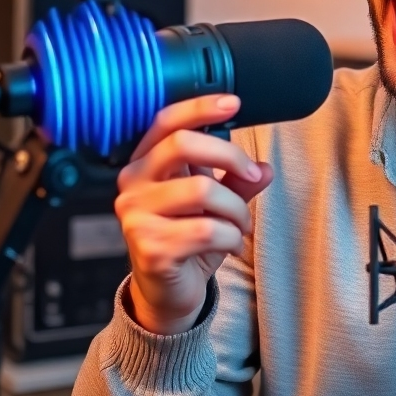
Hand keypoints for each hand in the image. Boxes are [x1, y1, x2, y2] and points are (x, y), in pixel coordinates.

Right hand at [114, 94, 272, 334]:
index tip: (234, 103)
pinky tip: (230, 245)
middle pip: (183, 145)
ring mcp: (136, 217)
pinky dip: (232, 237)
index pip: (166, 122)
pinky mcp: (149, 248)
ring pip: (203, 191)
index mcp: (145, 164)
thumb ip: (238, 180)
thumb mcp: (218, 203)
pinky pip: (207, 230)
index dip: (199, 107)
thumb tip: (263, 167)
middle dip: (230, 156)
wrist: (169, 292)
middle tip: (250, 173)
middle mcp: (132, 185)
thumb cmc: (188, 239)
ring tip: (239, 225)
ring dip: (235, 209)